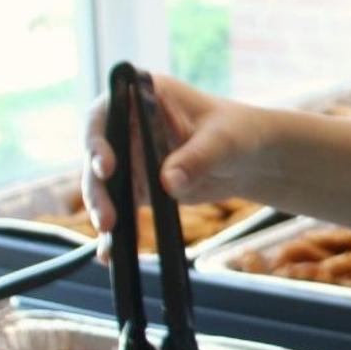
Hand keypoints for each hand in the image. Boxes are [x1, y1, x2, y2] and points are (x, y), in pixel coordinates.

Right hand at [80, 72, 268, 241]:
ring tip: (110, 231)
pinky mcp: (138, 184)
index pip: (107, 112)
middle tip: (107, 215)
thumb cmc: (240, 133)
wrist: (252, 159)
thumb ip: (197, 157)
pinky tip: (109, 254)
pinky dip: (115, 230)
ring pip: (104, 182)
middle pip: (99, 152)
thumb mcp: (224, 141)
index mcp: (145, 96)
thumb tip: (167, 182)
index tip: (106, 165)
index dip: (98, 138)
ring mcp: (131, 154)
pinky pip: (120, 205)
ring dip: (102, 207)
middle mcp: (130, 124)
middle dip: (98, 184)